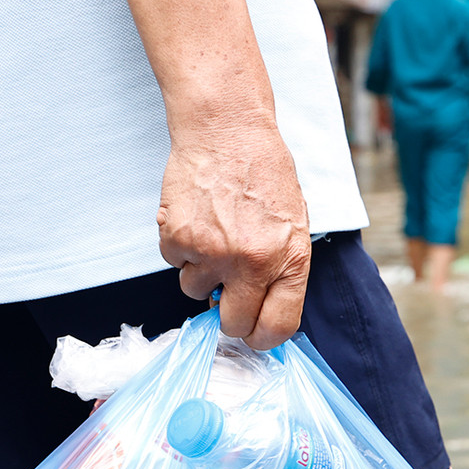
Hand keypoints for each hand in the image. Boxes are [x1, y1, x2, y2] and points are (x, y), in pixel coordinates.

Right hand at [157, 118, 311, 350]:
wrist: (227, 131)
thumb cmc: (265, 175)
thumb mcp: (293, 225)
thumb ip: (281, 270)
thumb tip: (265, 314)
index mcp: (289, 261)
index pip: (278, 327)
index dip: (263, 337)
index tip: (255, 334)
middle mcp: (252, 263)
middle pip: (233, 325)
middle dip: (230, 315)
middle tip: (229, 293)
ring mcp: (212, 252)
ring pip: (196, 292)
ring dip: (203, 273)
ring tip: (216, 235)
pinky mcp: (177, 238)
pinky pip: (174, 263)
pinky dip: (182, 247)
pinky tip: (197, 218)